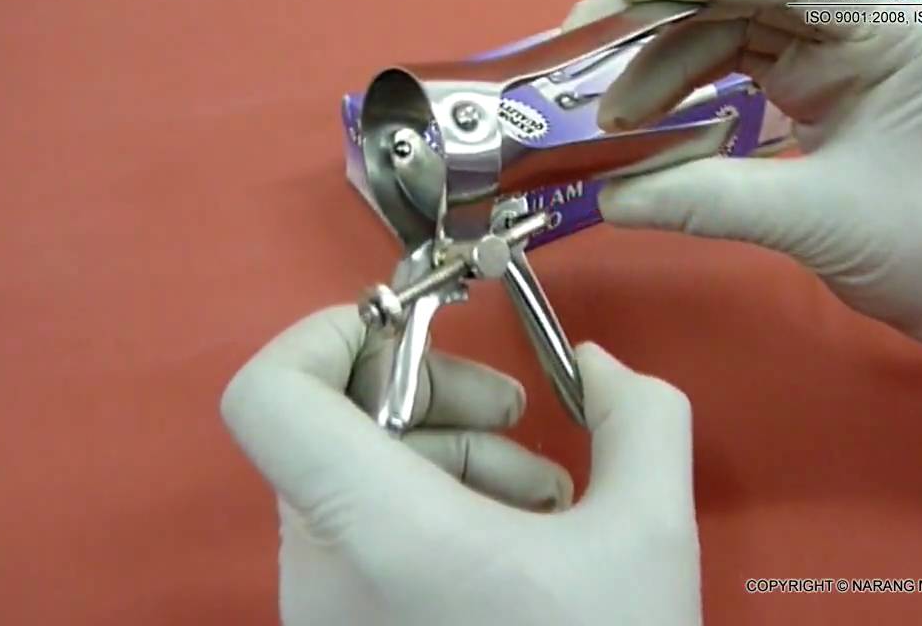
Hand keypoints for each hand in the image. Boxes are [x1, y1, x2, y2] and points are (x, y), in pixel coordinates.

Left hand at [221, 307, 700, 625]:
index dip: (326, 331)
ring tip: (545, 488)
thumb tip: (594, 365)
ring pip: (354, 476)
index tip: (420, 323)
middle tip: (516, 412)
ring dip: (449, 452)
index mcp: (376, 530)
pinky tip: (522, 530)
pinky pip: (365, 531)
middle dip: (430, 393)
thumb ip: (639, 413)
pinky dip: (435, 505)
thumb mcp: (653, 531)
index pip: (268, 394)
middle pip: (327, 423)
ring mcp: (324, 612)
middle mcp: (321, 571)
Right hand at [565, 0, 921, 442]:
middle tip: (586, 46)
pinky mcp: (831, 72)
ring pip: (742, 19)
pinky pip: (748, 54)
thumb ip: (706, 200)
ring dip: (670, 56)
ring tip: (612, 109)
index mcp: (905, 27)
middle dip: (666, 16)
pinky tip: (648, 110)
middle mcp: (881, 16)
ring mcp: (854, 42)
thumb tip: (608, 196)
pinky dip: (694, 79)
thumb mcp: (812, 222)